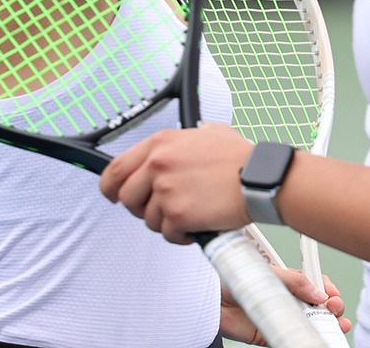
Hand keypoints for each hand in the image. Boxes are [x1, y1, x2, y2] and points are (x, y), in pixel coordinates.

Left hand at [99, 122, 255, 243]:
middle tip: (163, 209)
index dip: (110, 187)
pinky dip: (182, 236)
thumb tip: (186, 140)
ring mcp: (166, 190)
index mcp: (160, 143)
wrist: (259, 179)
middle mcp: (158, 164)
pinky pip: (168, 234)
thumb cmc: (240, 159)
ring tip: (191, 214)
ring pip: (148, 219)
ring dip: (167, 223)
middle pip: (127, 198)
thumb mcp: (208, 133)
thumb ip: (187, 139)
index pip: (116, 168)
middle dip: (142, 209)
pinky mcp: (177, 215)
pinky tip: (198, 225)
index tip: (113, 196)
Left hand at [220, 267, 350, 343]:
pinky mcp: (269, 334)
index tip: (333, 294)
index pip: (315, 285)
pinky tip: (316, 338)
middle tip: (334, 308)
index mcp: (288, 281)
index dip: (328, 289)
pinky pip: (291, 338)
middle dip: (332, 307)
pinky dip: (304, 340)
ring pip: (310, 323)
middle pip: (318, 306)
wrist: (211, 297)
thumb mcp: (269, 272)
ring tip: (336, 326)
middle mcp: (287, 299)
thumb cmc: (234, 277)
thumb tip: (317, 291)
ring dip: (327, 325)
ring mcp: (281, 317)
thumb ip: (294, 281)